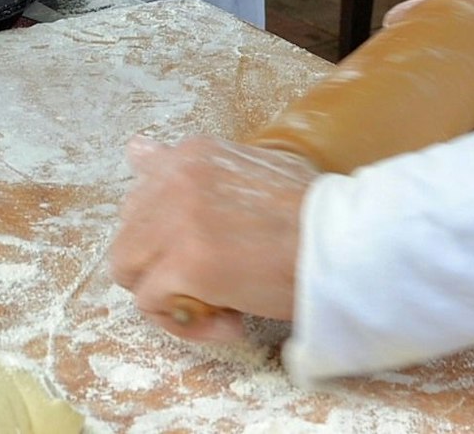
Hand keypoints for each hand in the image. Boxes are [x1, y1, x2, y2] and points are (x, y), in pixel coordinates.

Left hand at [110, 135, 315, 340]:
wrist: (345, 243)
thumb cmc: (308, 215)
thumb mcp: (243, 167)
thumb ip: (191, 167)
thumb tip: (135, 150)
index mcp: (189, 155)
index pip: (139, 201)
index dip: (165, 238)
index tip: (206, 254)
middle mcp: (174, 179)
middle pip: (128, 238)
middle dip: (160, 269)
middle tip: (213, 285)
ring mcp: (176, 220)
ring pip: (129, 272)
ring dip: (169, 297)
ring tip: (220, 304)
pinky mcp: (186, 264)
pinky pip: (151, 304)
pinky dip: (187, 323)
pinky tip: (233, 320)